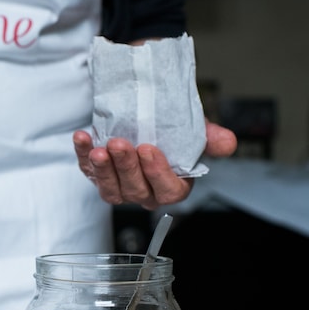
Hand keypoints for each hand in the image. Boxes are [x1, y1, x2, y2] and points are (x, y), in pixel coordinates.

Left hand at [73, 120, 237, 209]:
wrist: (143, 117)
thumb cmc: (169, 130)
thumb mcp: (192, 130)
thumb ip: (210, 138)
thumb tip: (226, 142)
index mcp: (171, 185)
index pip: (168, 191)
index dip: (158, 174)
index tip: (149, 150)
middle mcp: (144, 191)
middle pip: (135, 190)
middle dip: (126, 168)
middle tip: (120, 144)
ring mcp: (118, 186)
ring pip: (110, 189)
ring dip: (103, 168)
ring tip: (99, 147)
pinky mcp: (97, 175)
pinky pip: (87, 171)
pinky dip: (82, 154)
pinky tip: (82, 138)